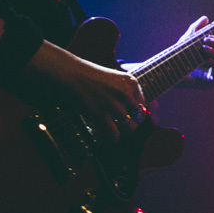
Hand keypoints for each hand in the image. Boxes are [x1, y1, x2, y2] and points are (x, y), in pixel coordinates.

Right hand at [25, 41, 144, 142]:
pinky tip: (107, 137)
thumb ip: (125, 92)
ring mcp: (114, 104)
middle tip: (121, 125)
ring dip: (122, 132)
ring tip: (114, 130)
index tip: (127, 115)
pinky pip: (114, 135)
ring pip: (129, 128)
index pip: (143, 104)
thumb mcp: (114, 78)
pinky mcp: (101, 115)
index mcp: (131, 82)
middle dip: (131, 123)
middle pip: (139, 117)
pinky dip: (112, 139)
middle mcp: (126, 93)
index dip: (135, 111)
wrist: (70, 73)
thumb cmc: (89, 76)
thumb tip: (133, 111)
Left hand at [178, 15, 213, 88]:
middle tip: (205, 40)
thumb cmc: (177, 55)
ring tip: (203, 48)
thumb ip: (196, 28)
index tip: (207, 36)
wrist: (166, 70)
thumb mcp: (187, 39)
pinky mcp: (209, 84)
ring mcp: (213, 76)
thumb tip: (206, 18)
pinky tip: (205, 59)